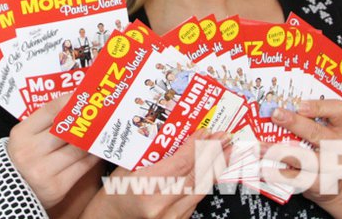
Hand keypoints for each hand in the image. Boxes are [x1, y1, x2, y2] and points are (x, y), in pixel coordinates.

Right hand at [7, 95, 98, 209]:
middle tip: (103, 112)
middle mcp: (30, 151)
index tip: (85, 96)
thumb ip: (46, 124)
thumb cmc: (23, 160)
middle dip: (87, 120)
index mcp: (21, 134)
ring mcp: (42, 170)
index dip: (71, 101)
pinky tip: (99, 150)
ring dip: (94, 139)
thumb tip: (74, 105)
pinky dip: (93, 157)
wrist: (13, 194)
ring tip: (105, 130)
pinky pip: (82, 166)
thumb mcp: (26, 139)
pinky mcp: (56, 187)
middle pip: (67, 129)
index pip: (51, 110)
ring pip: (78, 148)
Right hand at [84, 130, 230, 218]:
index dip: (197, 146)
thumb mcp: (129, 167)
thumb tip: (179, 134)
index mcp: (146, 188)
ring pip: (201, 188)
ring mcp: (172, 218)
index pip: (181, 163)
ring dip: (215, 167)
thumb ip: (154, 154)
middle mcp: (162, 206)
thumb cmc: (115, 193)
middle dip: (214, 154)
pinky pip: (196, 199)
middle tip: (226, 137)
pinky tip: (212, 169)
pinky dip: (206, 182)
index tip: (207, 132)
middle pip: (197, 176)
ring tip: (227, 150)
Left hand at [268, 99, 341, 204]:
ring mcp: (333, 168)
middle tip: (275, 115)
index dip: (319, 106)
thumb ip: (309, 118)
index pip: (338, 110)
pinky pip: (297, 178)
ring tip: (260, 147)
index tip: (299, 105)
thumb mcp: (325, 130)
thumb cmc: (325, 149)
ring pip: (304, 158)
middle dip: (294, 123)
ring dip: (278, 151)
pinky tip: (264, 168)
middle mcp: (341, 147)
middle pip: (317, 133)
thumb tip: (278, 107)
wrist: (336, 183)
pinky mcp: (320, 184)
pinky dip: (278, 173)